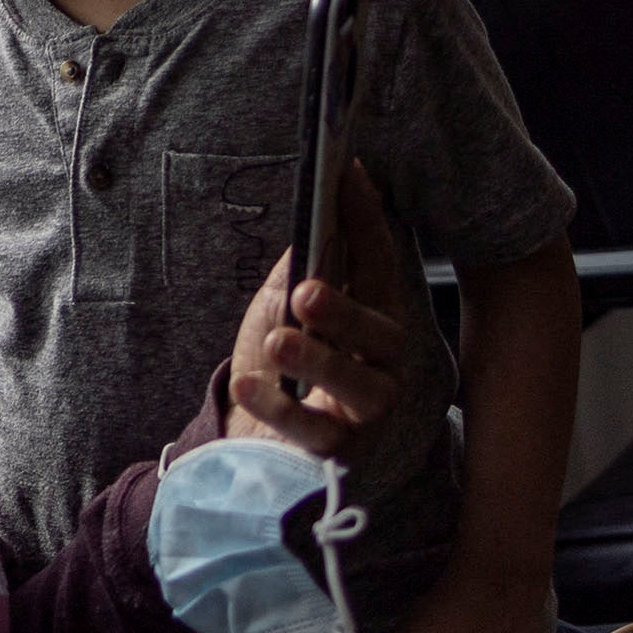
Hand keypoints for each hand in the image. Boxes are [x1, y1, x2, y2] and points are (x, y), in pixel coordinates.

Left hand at [220, 165, 415, 462]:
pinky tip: (249, 383)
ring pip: (362, 387)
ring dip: (320, 360)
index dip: (366, 223)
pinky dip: (280, 408)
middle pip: (380, 335)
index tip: (347, 175)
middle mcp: (383, 367)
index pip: (379, 268)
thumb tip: (314, 219)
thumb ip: (300, 273)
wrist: (256, 448)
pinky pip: (316, 434)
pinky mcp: (341, 456)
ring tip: (282, 339)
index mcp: (373, 323)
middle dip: (346, 311)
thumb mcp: (282, 313)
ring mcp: (367, 416)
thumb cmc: (277, 374)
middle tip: (306, 292)